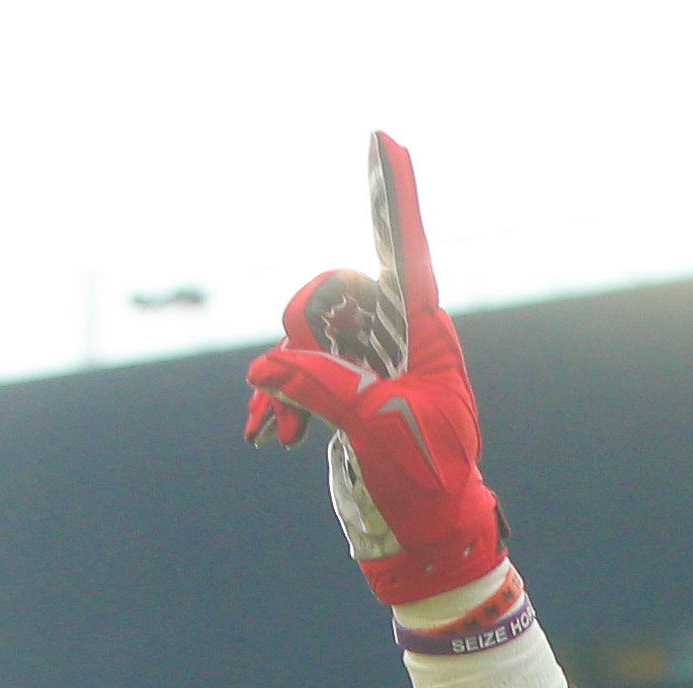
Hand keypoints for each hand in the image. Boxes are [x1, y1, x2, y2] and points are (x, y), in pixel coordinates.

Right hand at [238, 131, 507, 607]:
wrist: (426, 543)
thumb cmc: (422, 485)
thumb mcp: (376, 432)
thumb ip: (324, 389)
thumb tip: (266, 363)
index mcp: (425, 337)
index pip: (406, 252)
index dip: (394, 195)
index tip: (385, 138)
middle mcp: (399, 341)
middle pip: (336, 290)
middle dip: (302, 326)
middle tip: (288, 380)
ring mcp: (372, 367)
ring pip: (309, 335)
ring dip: (284, 378)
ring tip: (279, 434)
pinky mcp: (349, 394)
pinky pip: (300, 372)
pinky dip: (279, 400)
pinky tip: (269, 437)